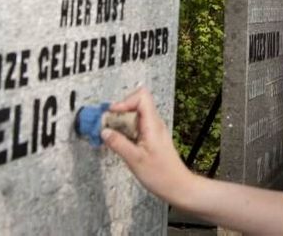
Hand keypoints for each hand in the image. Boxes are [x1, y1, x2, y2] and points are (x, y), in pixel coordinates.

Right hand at [101, 86, 192, 202]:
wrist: (177, 186)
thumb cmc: (160, 175)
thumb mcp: (135, 160)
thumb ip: (118, 144)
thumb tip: (104, 131)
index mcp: (152, 124)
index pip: (142, 97)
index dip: (125, 101)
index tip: (112, 114)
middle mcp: (154, 123)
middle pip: (137, 103)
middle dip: (119, 111)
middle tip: (107, 125)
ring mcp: (153, 130)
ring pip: (135, 115)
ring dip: (121, 121)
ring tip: (110, 134)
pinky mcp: (152, 138)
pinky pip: (137, 126)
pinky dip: (125, 130)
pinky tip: (119, 142)